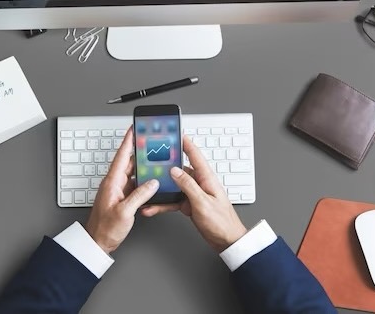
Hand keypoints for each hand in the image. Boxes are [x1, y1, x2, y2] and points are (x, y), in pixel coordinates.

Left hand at [86, 128, 159, 253]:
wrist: (97, 242)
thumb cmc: (104, 229)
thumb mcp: (124, 211)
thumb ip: (139, 195)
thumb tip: (152, 183)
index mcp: (111, 182)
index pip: (121, 156)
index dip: (128, 141)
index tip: (133, 128)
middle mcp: (114, 184)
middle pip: (128, 162)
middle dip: (139, 151)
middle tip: (150, 141)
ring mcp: (117, 191)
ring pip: (132, 174)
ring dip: (142, 167)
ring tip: (154, 160)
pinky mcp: (121, 198)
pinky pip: (134, 185)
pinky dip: (142, 181)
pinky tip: (151, 182)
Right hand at [141, 136, 246, 252]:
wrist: (226, 241)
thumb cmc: (222, 223)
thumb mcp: (203, 203)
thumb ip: (188, 186)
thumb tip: (175, 171)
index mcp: (207, 179)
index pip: (195, 156)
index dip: (186, 144)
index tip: (176, 134)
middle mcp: (200, 184)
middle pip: (180, 170)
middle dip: (166, 165)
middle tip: (152, 159)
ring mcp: (194, 194)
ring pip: (173, 186)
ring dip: (161, 189)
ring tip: (148, 188)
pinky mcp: (189, 204)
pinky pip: (173, 200)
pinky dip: (162, 204)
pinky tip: (153, 207)